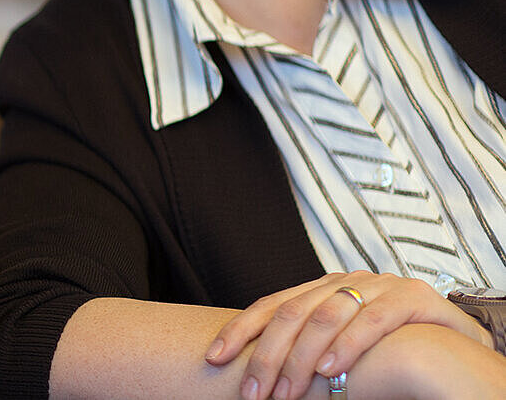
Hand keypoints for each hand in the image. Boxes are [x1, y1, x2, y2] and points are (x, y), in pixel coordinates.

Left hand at [205, 271, 492, 399]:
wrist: (456, 344)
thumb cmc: (392, 350)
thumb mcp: (340, 346)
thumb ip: (305, 350)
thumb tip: (259, 376)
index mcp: (322, 289)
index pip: (271, 305)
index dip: (239, 330)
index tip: (213, 358)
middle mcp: (345, 281)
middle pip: (292, 313)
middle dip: (266, 356)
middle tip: (251, 394)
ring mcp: (378, 285)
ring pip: (326, 317)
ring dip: (301, 360)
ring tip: (286, 393)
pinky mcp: (412, 297)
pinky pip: (373, 320)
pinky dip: (347, 347)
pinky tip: (331, 373)